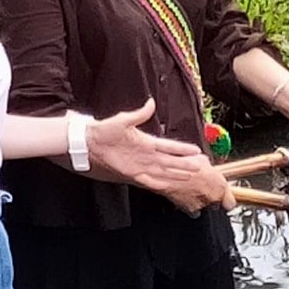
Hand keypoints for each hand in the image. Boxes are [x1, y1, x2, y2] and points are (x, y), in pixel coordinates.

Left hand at [86, 98, 232, 214]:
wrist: (88, 144)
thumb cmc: (104, 131)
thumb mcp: (123, 120)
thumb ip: (139, 114)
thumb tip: (151, 103)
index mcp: (147, 143)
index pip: (170, 146)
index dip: (183, 149)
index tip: (197, 151)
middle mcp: (147, 156)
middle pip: (171, 161)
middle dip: (185, 164)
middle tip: (200, 167)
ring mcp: (140, 166)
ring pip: (163, 171)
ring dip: (176, 174)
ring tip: (189, 177)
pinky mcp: (131, 174)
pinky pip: (148, 180)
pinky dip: (158, 183)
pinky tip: (167, 186)